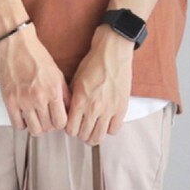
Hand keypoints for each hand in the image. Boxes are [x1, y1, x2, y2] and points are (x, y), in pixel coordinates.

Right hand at [0, 23, 69, 133]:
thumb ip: (64, 94)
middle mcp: (39, 97)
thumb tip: (68, 110)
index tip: (57, 118)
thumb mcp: (57, 73)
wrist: (16, 43)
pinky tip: (24, 116)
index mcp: (53, 90)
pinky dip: (22, 124)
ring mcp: (23, 100)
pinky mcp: (9, 100)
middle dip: (49, 125)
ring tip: (35, 118)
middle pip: (48, 128)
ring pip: (34, 130)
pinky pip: (17, 124)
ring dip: (36, 127)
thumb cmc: (36, 55)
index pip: (61, 122)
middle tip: (46, 118)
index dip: (60, 122)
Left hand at [65, 26, 133, 144]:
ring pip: (99, 137)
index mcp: (80, 101)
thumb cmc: (93, 63)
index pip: (71, 129)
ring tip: (93, 130)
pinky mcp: (121, 108)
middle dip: (81, 134)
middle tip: (82, 129)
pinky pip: (114, 129)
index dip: (70, 130)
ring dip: (94, 136)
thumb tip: (67, 113)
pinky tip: (106, 122)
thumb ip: (71, 100)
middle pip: (84, 136)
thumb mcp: (75, 81)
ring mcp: (109, 109)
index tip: (72, 126)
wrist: (112, 53)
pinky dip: (109, 129)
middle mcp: (94, 108)